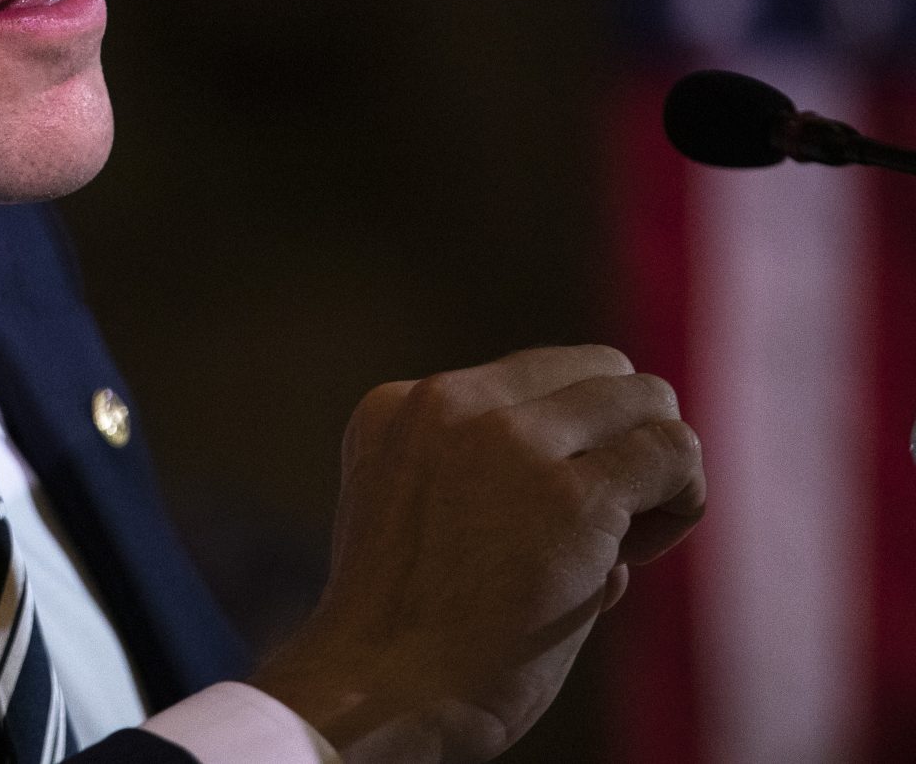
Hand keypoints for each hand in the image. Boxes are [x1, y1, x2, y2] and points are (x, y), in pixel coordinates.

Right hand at [250, 345, 705, 763]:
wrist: (382, 693)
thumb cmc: (412, 630)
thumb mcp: (420, 511)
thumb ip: (490, 472)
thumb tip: (624, 477)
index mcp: (402, 404)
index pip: (538, 378)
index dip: (572, 442)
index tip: (556, 514)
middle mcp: (450, 402)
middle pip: (600, 371)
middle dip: (623, 441)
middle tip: (608, 527)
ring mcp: (509, 442)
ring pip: (648, 399)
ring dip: (660, 470)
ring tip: (626, 546)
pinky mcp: (571, 494)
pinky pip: (674, 452)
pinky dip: (683, 500)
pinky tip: (638, 555)